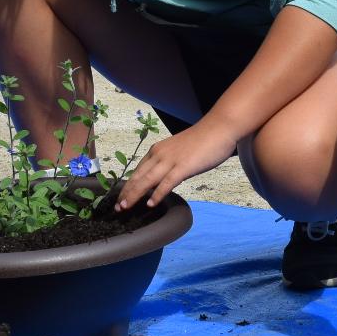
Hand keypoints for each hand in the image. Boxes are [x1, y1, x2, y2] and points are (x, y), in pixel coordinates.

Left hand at [114, 116, 240, 210]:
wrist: (219, 128)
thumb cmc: (203, 140)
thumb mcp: (179, 151)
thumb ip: (170, 163)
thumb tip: (167, 179)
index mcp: (157, 151)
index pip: (137, 171)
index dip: (127, 186)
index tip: (121, 198)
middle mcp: (159, 155)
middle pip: (137, 177)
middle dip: (125, 193)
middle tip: (117, 208)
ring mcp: (170, 160)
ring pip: (147, 180)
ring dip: (134, 195)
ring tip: (125, 208)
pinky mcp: (183, 166)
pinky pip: (166, 183)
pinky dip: (157, 194)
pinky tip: (150, 204)